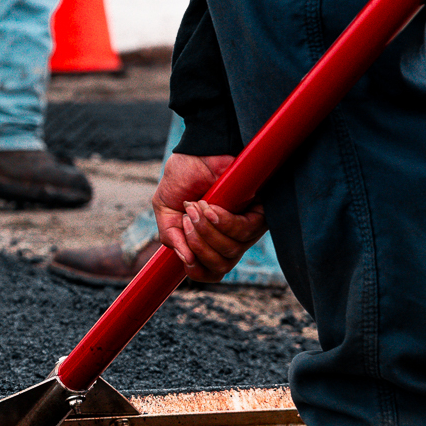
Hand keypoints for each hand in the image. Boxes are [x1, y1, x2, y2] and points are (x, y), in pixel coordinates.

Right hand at [154, 153, 267, 282]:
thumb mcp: (166, 211)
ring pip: (231, 250)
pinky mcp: (259, 214)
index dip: (199, 273)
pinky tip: (210, 207)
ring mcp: (246, 229)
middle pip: (221, 266)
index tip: (186, 259)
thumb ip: (171, 237)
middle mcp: (230, 239)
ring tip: (195, 207)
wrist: (196, 152)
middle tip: (186, 220)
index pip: (212, 273)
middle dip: (198, 246)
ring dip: (207, 230)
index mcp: (210, 242)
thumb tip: (185, 260)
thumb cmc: (183, 179)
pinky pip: (242, 231)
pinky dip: (222, 221)